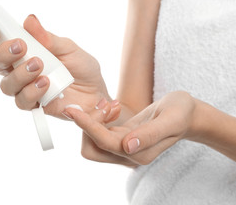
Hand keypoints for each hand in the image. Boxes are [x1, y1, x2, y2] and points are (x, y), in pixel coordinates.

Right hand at [0, 14, 119, 119]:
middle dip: (3, 54)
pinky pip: (23, 101)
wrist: (96, 92)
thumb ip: (48, 38)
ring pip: (6, 85)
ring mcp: (25, 88)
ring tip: (39, 66)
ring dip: (19, 74)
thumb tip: (30, 20)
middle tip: (20, 46)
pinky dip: (32, 91)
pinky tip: (46, 84)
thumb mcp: (68, 48)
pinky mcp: (34, 104)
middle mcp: (18, 70)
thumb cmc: (81, 68)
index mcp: (23, 52)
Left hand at [64, 91, 197, 164]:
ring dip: (93, 121)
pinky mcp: (121, 138)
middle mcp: (129, 155)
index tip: (72, 110)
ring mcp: (124, 147)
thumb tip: (127, 146)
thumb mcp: (171, 118)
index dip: (87, 126)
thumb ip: (150, 133)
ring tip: (109, 103)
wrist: (186, 114)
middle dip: (88, 125)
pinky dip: (98, 119)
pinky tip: (110, 106)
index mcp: (140, 153)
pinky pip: (100, 133)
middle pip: (92, 148)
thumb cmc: (181, 113)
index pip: (105, 142)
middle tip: (102, 103)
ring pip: (93, 141)